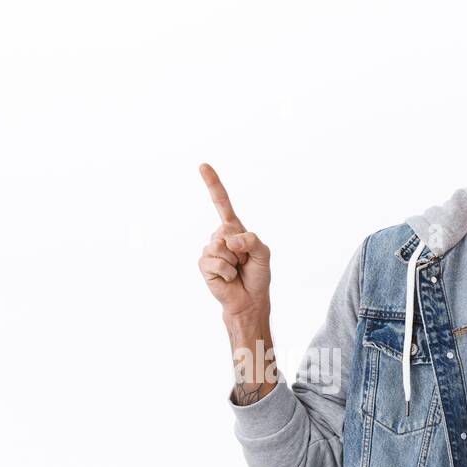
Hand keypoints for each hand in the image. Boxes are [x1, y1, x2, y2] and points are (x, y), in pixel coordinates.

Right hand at [197, 162, 270, 319]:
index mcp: (234, 229)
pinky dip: (226, 272)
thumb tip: (229, 240)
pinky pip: (215, 262)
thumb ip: (251, 240)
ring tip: (236, 270)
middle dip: (240, 248)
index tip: (202, 166)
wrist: (249, 300)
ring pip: (220, 247)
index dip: (213, 184)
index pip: (222, 203)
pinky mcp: (204, 265)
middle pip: (226, 229)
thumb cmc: (257, 275)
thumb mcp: (263, 253)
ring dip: (234, 262)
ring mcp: (210, 250)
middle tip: (244, 262)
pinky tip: (229, 278)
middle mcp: (220, 236)